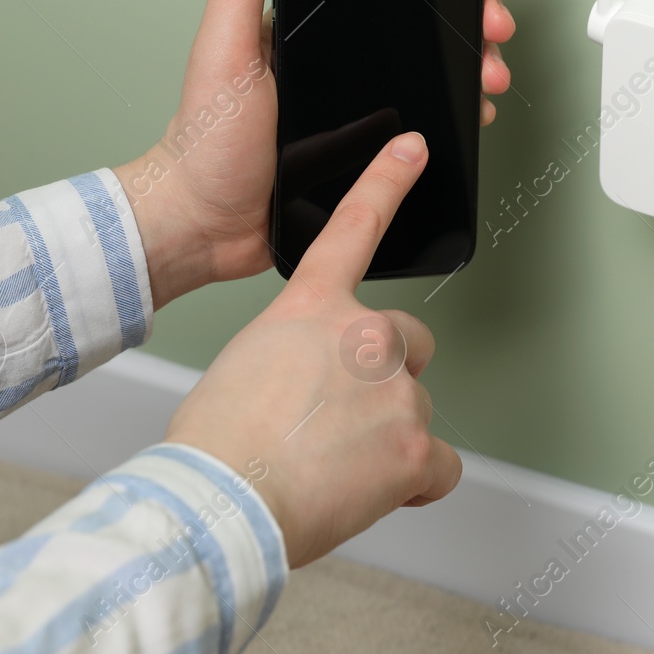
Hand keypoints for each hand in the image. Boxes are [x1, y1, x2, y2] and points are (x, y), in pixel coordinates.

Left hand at [114, 0, 516, 307]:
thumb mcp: (223, 51)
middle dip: (470, 16)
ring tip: (488, 71)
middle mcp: (337, 62)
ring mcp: (357, 106)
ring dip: (472, 65)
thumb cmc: (205, 140)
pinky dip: (454, 115)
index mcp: (307, 30)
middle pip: (420, 25)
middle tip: (493, 22)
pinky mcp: (369, 150)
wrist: (208, 222)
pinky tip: (470, 111)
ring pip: (430, 73)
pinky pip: (424, 125)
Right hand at [164, 131, 461, 567]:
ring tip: (331, 469)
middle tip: (339, 419)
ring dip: (386, 437)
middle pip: (409, 342)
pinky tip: (371, 492)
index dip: (386, 181)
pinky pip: (439, 468)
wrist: (219, 505)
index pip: (354, 228)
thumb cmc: (214, 448)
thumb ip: (296, 357)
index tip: (412, 148)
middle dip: (386, 376)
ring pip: (415, 409)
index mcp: (310, 310)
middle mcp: (364, 337)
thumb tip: (316, 388)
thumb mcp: (245, 368)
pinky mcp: (417, 448)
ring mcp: (397, 391)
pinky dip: (414, 484)